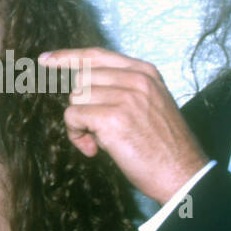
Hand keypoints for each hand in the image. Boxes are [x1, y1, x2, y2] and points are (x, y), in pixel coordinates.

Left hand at [38, 47, 207, 202]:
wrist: (184, 174)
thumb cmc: (165, 147)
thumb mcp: (151, 104)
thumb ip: (124, 90)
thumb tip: (83, 90)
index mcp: (146, 72)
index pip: (97, 55)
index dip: (68, 56)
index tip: (46, 60)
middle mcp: (136, 79)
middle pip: (82, 79)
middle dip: (81, 105)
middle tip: (94, 131)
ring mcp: (126, 97)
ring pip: (76, 98)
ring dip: (79, 123)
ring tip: (99, 142)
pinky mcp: (113, 118)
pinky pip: (73, 117)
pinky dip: (76, 136)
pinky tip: (93, 150)